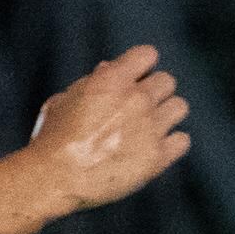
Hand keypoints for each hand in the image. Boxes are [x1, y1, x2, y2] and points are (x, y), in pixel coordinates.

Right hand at [29, 46, 190, 211]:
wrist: (53, 179)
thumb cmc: (51, 140)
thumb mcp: (62, 101)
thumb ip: (90, 82)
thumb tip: (108, 68)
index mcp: (112, 80)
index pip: (147, 54)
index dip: (140, 66)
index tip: (133, 79)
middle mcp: (136, 99)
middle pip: (167, 81)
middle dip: (153, 92)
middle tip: (137, 108)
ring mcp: (150, 127)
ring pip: (179, 107)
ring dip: (165, 114)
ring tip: (147, 128)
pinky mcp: (157, 156)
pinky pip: (182, 140)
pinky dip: (171, 144)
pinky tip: (152, 149)